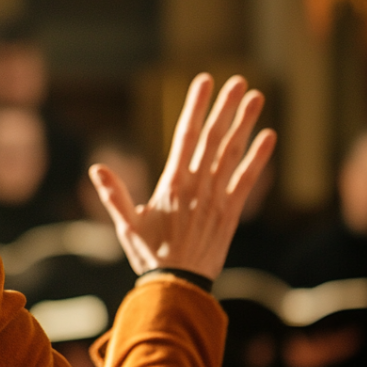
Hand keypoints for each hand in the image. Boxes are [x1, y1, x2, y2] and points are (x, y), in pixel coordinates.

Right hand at [90, 73, 276, 280]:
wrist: (178, 286)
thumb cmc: (149, 255)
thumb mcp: (126, 225)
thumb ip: (114, 195)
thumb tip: (97, 169)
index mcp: (171, 184)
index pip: (185, 135)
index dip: (195, 107)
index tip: (204, 82)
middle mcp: (197, 185)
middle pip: (214, 138)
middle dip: (225, 107)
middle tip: (237, 80)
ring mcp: (217, 198)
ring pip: (233, 153)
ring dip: (245, 124)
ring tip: (256, 96)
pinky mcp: (231, 212)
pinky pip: (248, 180)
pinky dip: (259, 158)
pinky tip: (269, 137)